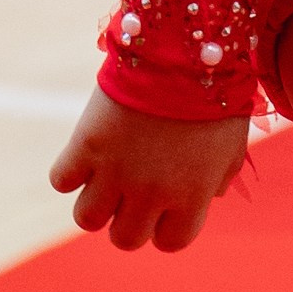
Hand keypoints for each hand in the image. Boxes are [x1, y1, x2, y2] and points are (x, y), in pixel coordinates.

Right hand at [49, 86, 250, 252]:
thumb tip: (207, 198)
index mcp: (191, 196)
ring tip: (104, 177)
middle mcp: (151, 193)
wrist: (181, 49)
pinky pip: (61, 180)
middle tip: (131, 192)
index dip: (165, 226)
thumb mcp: (231, 144)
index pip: (170, 242)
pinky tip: (86, 153)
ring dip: (95, 202)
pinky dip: (69, 172)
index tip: (164, 206)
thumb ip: (217, 179)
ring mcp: (115, 171)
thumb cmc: (214, 93)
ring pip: (87, 219)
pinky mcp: (87, 144)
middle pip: (125, 239)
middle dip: (127, 219)